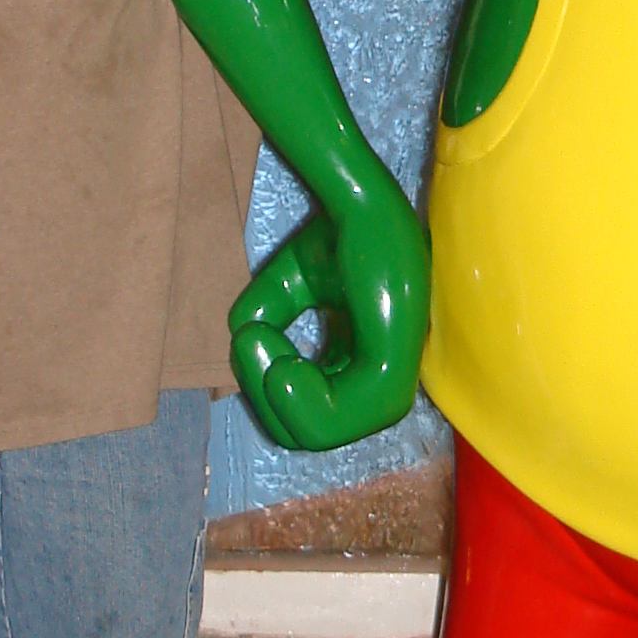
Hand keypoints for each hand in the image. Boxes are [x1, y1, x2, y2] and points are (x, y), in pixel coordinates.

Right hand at [228, 194, 428, 451]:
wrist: (365, 202)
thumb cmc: (337, 237)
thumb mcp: (284, 290)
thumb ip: (264, 324)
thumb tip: (247, 350)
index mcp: (357, 372)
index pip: (302, 420)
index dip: (261, 393)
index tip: (252, 338)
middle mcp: (378, 384)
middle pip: (304, 435)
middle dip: (261, 398)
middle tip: (251, 341)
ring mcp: (389, 380)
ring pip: (319, 435)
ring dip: (272, 394)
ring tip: (262, 341)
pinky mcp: (391, 370)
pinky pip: (337, 418)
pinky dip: (295, 397)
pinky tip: (284, 363)